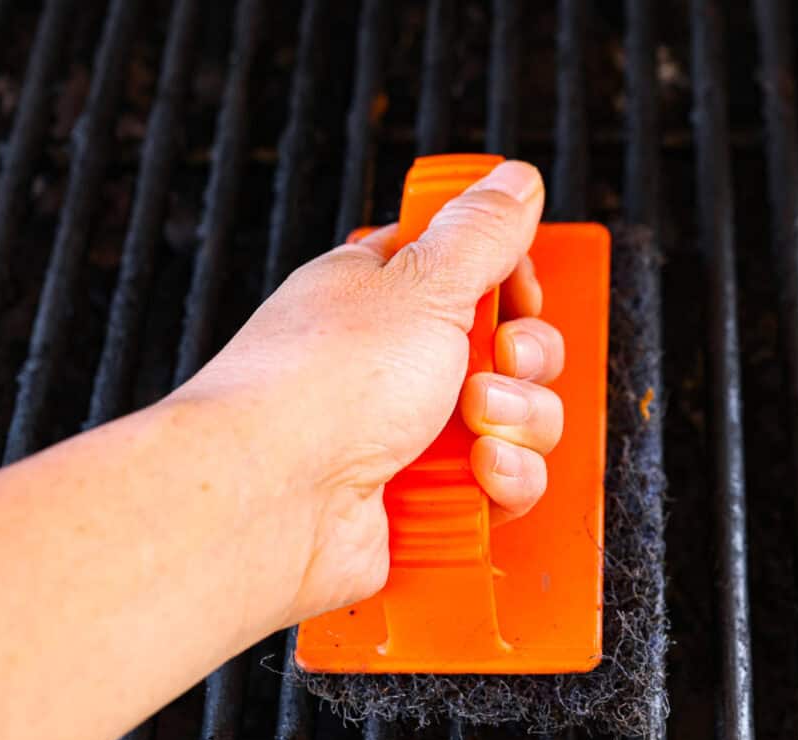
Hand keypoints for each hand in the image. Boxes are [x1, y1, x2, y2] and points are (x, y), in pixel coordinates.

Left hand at [165, 161, 562, 630]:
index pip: (472, 275)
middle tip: (498, 357)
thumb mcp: (419, 283)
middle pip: (509, 352)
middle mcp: (397, 365)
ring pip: (517, 423)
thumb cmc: (319, 385)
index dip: (510, 285)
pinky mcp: (429, 500)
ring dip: (518, 423)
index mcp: (384, 296)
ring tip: (476, 423)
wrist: (274, 500)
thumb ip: (480, 232)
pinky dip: (504, 482)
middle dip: (523, 359)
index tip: (515, 294)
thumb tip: (514, 182)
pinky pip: (503, 487)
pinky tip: (476, 475)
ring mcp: (413, 436)